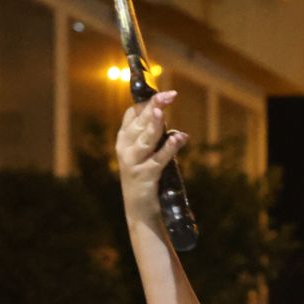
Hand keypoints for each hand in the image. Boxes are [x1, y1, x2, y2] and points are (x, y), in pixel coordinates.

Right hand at [114, 92, 189, 208]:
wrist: (139, 210)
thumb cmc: (146, 177)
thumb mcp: (146, 153)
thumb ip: (154, 136)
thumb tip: (173, 125)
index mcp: (124, 139)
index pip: (132, 114)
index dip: (147, 102)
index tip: (164, 93)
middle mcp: (125, 148)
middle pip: (140, 122)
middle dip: (155, 106)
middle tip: (170, 95)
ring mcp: (133, 162)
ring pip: (146, 139)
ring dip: (155, 124)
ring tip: (164, 111)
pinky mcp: (144, 176)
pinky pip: (158, 159)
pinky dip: (169, 148)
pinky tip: (179, 138)